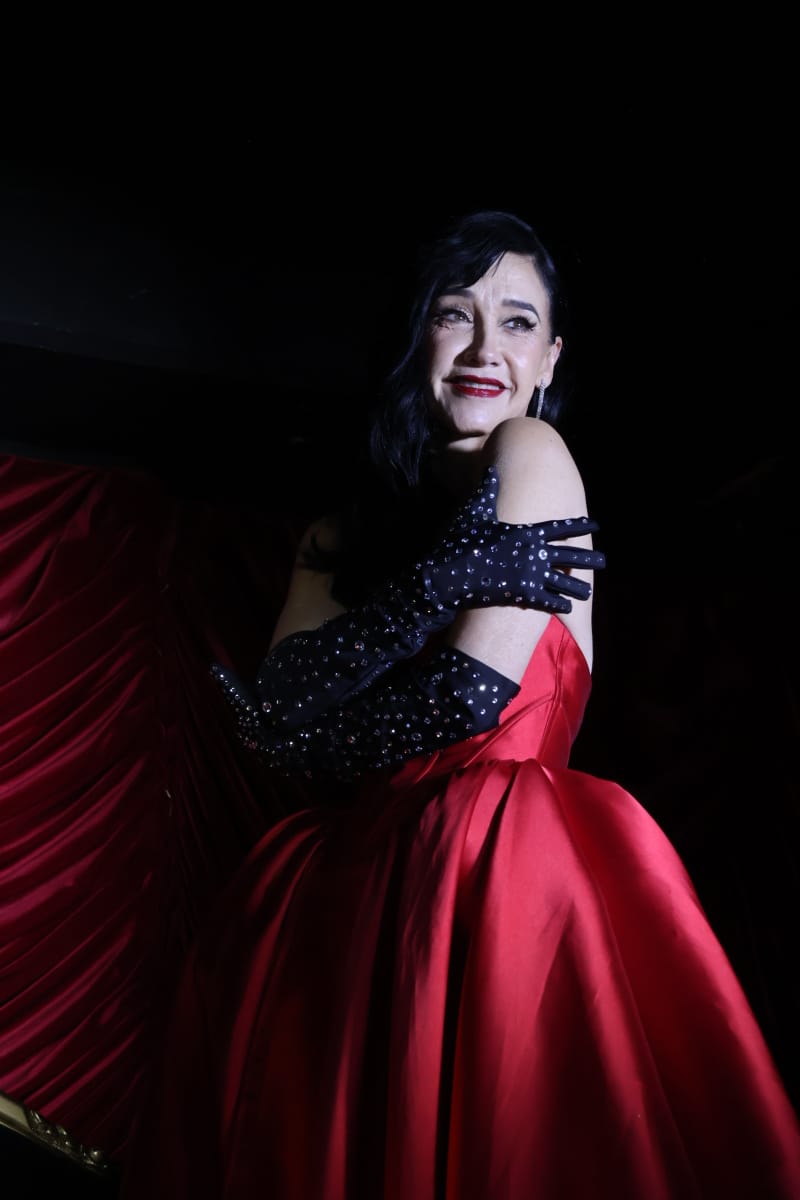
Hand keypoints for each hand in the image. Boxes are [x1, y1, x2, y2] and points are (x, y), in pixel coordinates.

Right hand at [417, 465, 605, 614]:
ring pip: (562, 582)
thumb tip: (490, 469)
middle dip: (588, 558)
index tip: (595, 525)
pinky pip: (548, 600)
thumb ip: (487, 491)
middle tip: (604, 561)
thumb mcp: (475, 512)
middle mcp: (534, 552)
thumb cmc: (460, 540)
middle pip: (569, 555)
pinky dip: (559, 604)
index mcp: (526, 532)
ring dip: (577, 587)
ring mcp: (530, 575)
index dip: (578, 525)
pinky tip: (568, 606)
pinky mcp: (522, 595)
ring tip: (588, 592)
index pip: (559, 527)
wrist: (448, 574)